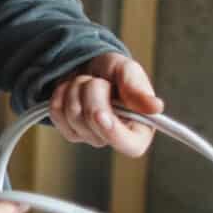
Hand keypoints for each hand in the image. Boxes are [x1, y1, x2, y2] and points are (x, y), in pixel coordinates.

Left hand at [46, 52, 163, 156]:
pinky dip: (61, 93)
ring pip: (72, 115)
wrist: (90, 67)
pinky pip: (56, 113)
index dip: (113, 133)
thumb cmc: (114, 72)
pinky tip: (72, 89)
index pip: (130, 146)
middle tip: (100, 81)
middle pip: (93, 124)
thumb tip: (156, 107)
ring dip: (76, 89)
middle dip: (92, 93)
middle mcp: (114, 137)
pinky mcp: (69, 130)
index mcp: (139, 129)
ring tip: (88, 82)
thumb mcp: (128, 70)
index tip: (101, 114)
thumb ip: (138, 88)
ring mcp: (89, 136)